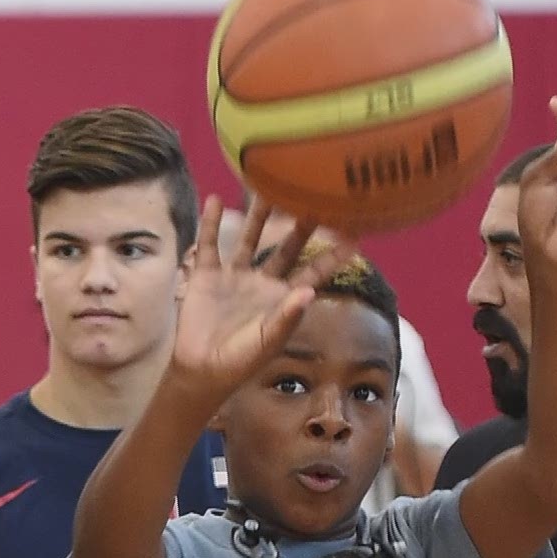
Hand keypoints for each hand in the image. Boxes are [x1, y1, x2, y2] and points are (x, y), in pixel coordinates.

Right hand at [171, 197, 353, 396]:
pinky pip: (209, 244)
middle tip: (315, 196)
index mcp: (283, 297)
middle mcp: (263, 281)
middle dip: (300, 224)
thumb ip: (287, 317)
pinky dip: (211, 223)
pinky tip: (214, 200)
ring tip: (265, 187)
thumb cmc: (241, 361)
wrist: (201, 370)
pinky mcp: (207, 276)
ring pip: (249, 238)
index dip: (334, 255)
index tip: (355, 235)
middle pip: (285, 247)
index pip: (314, 270)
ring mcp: (235, 276)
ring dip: (257, 215)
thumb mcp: (268, 341)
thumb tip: (309, 291)